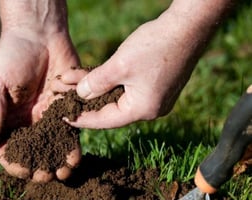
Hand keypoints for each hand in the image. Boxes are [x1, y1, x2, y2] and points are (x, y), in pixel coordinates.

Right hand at [0, 30, 81, 181]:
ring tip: (64, 173)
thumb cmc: (11, 56)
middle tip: (47, 177)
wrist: (39, 36)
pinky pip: (71, 132)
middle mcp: (29, 122)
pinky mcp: (67, 109)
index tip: (24, 171)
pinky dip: (73, 146)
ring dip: (59, 162)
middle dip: (40, 167)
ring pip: (54, 146)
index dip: (15, 163)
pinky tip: (75, 157)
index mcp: (8, 119)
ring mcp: (49, 117)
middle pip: (34, 152)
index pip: (9, 149)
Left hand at [60, 0, 228, 128]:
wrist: (188, 27)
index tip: (63, 117)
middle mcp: (150, 110)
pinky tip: (96, 78)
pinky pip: (128, 91)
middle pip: (111, 110)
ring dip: (97, 90)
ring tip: (75, 84)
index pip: (105, 120)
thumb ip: (96, 83)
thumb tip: (81, 95)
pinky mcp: (156, 87)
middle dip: (87, 102)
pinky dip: (111, 85)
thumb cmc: (155, 46)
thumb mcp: (119, 66)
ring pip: (118, 99)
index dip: (82, 118)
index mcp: (142, 110)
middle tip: (65, 99)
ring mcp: (155, 99)